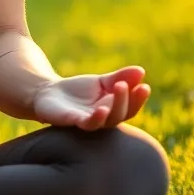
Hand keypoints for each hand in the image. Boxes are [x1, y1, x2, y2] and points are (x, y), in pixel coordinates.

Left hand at [32, 65, 150, 129]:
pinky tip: (100, 109)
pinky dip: (95, 118)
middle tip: (125, 84)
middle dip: (126, 99)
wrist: (49, 94)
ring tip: (119, 90)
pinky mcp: (73, 121)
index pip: (131, 107)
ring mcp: (89, 122)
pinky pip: (87, 123)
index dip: (138, 99)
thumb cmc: (79, 91)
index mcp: (113, 109)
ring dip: (114, 107)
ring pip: (107, 120)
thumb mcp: (101, 82)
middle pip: (121, 114)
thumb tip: (142, 71)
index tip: (145, 86)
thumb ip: (120, 78)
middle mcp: (104, 119)